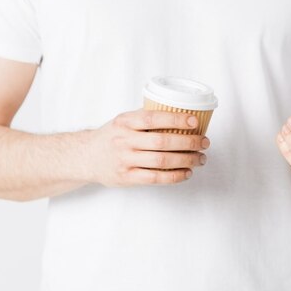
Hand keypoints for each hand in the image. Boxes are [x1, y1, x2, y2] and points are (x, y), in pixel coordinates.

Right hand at [85, 108, 209, 186]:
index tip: (194, 120)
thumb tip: (179, 112)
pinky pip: (156, 178)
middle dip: (188, 142)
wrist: (86, 157)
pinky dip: (175, 176)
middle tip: (204, 142)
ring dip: (186, 160)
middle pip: (162, 142)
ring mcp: (125, 160)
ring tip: (200, 158)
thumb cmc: (111, 137)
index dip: (176, 119)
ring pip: (162, 161)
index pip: (153, 118)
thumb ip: (145, 117)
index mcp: (124, 122)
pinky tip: (187, 172)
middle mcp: (124, 140)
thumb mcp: (123, 121)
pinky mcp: (127, 177)